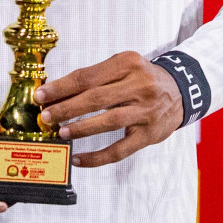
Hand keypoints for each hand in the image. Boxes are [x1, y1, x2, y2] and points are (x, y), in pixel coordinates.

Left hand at [35, 51, 182, 167]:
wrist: (181, 90)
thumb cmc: (142, 78)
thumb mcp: (123, 66)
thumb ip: (95, 77)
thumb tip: (57, 94)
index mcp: (127, 63)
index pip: (87, 76)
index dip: (62, 87)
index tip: (41, 95)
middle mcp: (139, 85)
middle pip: (96, 98)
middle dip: (67, 108)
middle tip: (46, 116)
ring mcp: (146, 111)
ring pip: (108, 121)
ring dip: (81, 128)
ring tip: (61, 133)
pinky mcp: (150, 134)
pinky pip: (120, 149)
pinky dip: (97, 157)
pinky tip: (79, 159)